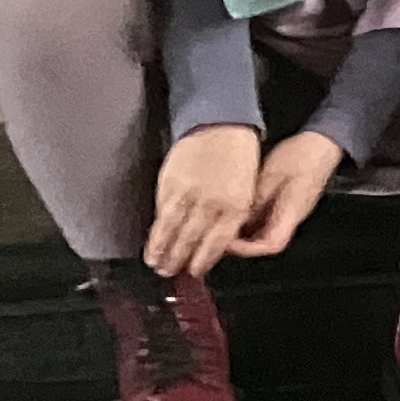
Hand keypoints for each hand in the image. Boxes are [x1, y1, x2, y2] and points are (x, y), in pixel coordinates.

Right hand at [146, 121, 267, 279]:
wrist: (222, 127)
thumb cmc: (238, 158)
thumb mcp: (247, 191)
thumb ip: (231, 217)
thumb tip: (213, 242)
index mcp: (235, 206)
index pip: (216, 243)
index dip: (202, 260)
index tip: (195, 272)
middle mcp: (212, 202)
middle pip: (191, 240)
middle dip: (178, 260)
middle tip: (169, 274)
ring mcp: (189, 193)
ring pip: (172, 229)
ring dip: (162, 250)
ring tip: (155, 264)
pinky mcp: (171, 183)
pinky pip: (162, 211)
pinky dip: (157, 229)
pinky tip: (152, 240)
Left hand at [225, 132, 344, 258]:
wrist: (322, 144)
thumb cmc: (302, 155)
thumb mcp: (271, 174)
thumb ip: (256, 199)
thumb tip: (236, 219)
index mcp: (292, 211)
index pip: (272, 244)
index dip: (248, 249)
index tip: (228, 240)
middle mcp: (294, 217)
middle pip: (266, 243)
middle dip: (242, 243)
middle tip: (220, 232)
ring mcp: (292, 212)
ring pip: (265, 233)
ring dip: (245, 233)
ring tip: (224, 222)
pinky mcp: (288, 205)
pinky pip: (268, 221)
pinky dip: (251, 221)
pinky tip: (238, 211)